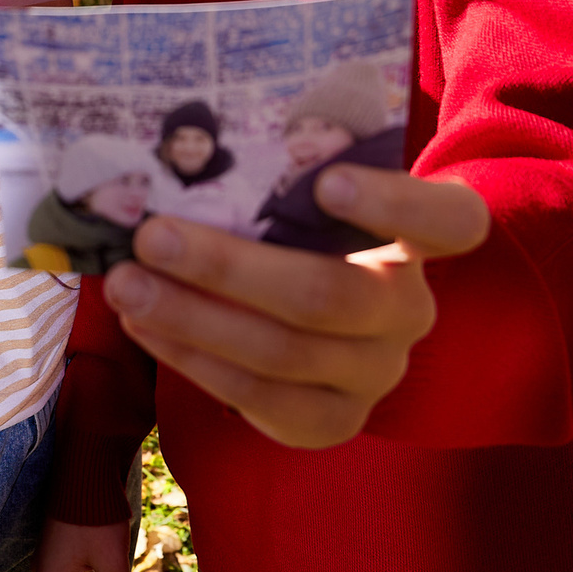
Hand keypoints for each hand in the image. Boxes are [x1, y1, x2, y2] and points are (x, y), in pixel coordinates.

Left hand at [103, 165, 488, 448]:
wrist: (320, 314)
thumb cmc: (303, 229)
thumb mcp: (308, 198)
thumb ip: (279, 179)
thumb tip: (179, 150)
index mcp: (426, 239)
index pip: (447, 222)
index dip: (393, 205)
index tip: (328, 182)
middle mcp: (410, 310)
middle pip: (327, 295)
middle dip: (227, 268)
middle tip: (151, 236)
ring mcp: (376, 373)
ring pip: (282, 353)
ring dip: (190, 318)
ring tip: (124, 283)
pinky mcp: (333, 421)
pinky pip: (258, 397)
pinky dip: (192, 360)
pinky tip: (143, 324)